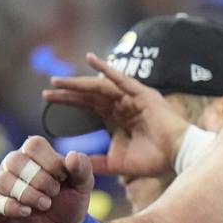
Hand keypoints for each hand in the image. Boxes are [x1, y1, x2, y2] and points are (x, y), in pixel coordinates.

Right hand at [0, 136, 92, 222]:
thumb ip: (82, 168)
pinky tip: (27, 212)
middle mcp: (14, 165)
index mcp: (36, 154)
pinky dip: (10, 206)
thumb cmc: (70, 201)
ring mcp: (0, 185)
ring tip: (45, 204)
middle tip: (54, 192)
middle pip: (14, 160)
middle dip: (39, 179)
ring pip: (2, 180)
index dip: (50, 161)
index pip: (33, 145)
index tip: (63, 177)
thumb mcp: (83, 185)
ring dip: (27, 194)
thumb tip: (72, 155)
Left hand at [41, 53, 187, 177]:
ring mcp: (132, 98)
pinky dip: (106, 69)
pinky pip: (121, 79)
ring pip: (99, 87)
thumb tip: (73, 162)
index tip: (47, 99)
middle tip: (48, 89)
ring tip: (57, 81)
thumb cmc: (152, 160)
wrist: (175, 156)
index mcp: (118, 118)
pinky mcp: (142, 94)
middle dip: (68, 92)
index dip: (69, 102)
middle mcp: (123, 104)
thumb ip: (96, 162)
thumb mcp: (116, 163)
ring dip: (78, 83)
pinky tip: (90, 59)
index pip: (88, 106)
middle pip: (90, 95)